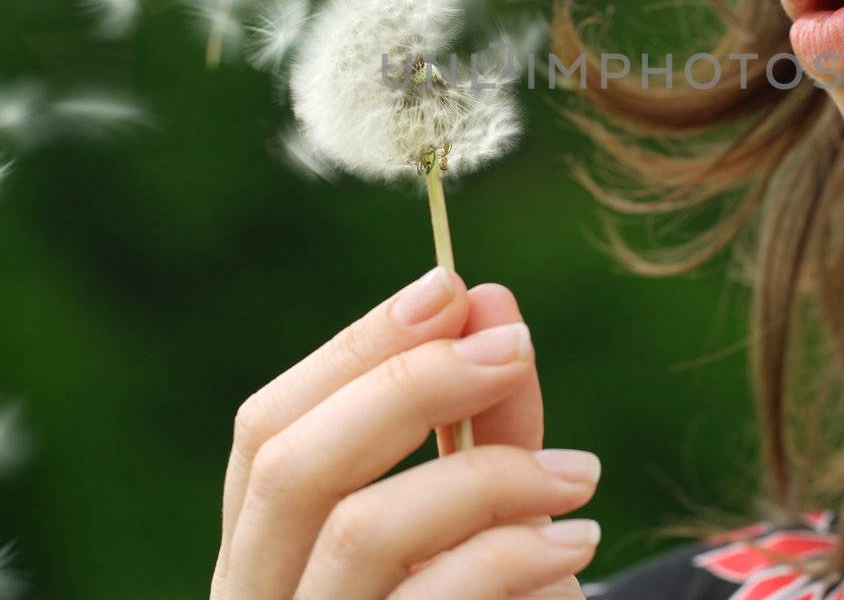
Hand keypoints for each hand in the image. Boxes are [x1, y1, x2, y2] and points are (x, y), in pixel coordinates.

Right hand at [210, 268, 598, 598]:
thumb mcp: (483, 513)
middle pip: (290, 466)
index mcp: (265, 554)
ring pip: (361, 533)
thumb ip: (481, 422)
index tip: (451, 289)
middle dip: (409, 384)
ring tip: (578, 475)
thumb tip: (488, 303)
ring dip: (484, 475)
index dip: (353, 349)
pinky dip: (514, 554)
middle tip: (516, 346)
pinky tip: (576, 545)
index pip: (265, 431)